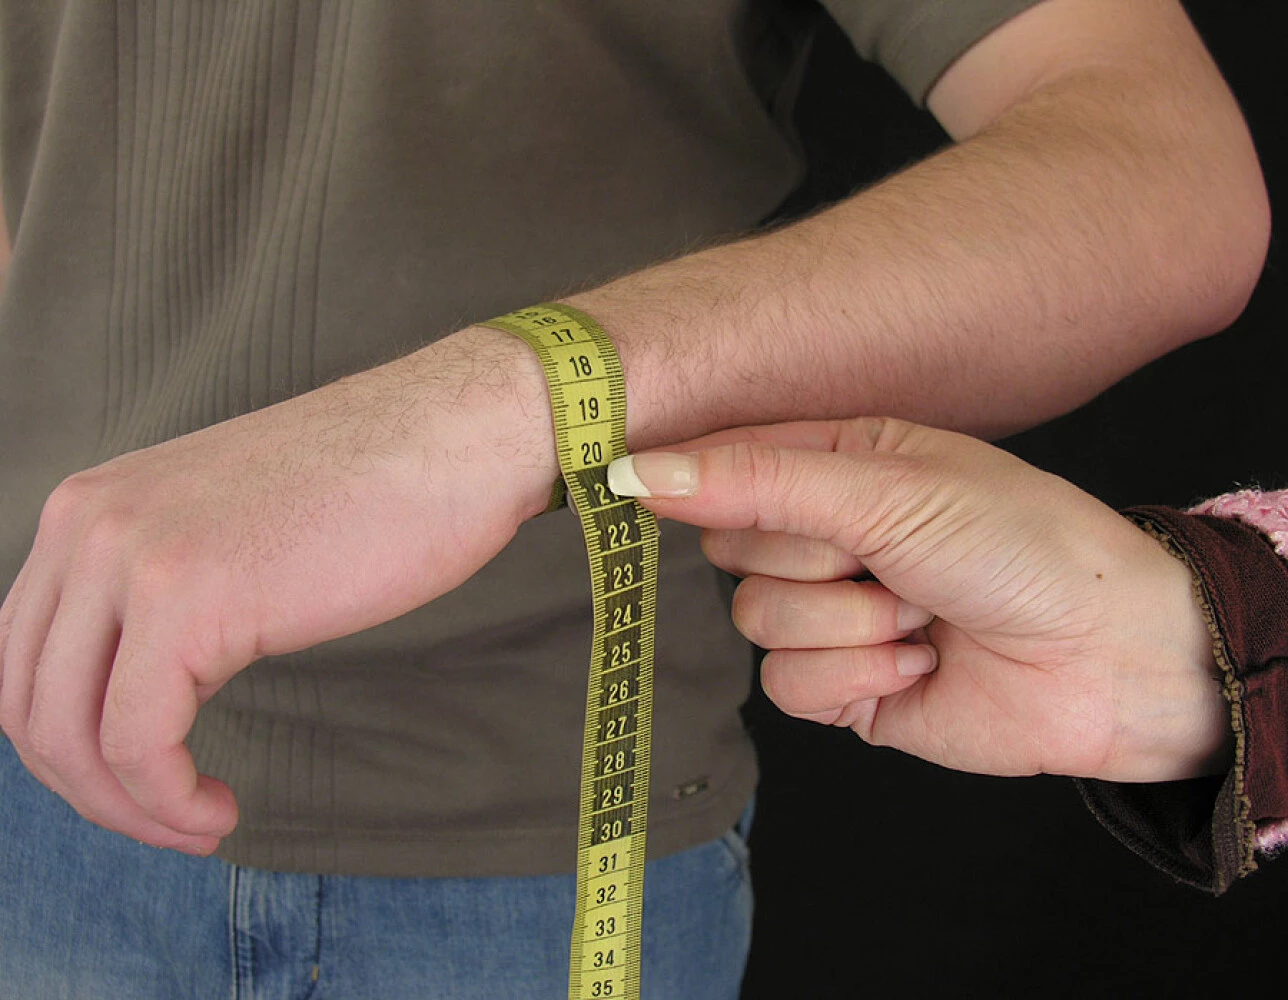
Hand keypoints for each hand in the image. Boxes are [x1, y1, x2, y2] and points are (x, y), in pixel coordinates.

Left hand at [0, 326, 555, 852]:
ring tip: (199, 822)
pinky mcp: (185, 600)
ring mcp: (129, 557)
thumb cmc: (372, 490)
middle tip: (172, 819)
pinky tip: (219, 808)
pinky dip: (168, 801)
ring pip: (70, 735)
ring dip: (131, 808)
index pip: (25, 658)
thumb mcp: (228, 533)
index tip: (147, 783)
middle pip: (25, 704)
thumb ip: (166, 591)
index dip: (74, 744)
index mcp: (89, 506)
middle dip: (91, 790)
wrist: (449, 440)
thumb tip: (147, 686)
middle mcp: (85, 523)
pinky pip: (139, 744)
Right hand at [609, 417, 1231, 781]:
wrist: (1108, 657)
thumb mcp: (887, 492)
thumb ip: (758, 483)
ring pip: (756, 623)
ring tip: (920, 615)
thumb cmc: (1021, 544)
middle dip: (811, 561)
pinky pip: (788, 688)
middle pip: (732, 549)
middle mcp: (826, 535)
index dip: (687, 477)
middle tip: (886, 557)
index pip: (722, 461)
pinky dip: (855, 678)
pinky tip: (918, 665)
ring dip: (846, 626)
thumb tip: (636, 471)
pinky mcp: (843, 686)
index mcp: (837, 463)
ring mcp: (832, 613)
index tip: (625, 480)